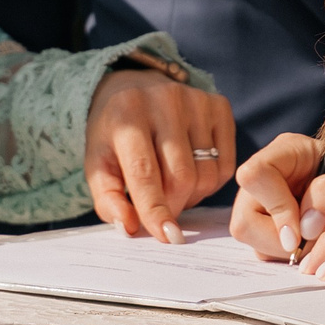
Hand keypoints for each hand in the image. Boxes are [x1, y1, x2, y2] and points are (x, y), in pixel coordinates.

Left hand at [86, 69, 236, 242]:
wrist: (135, 88)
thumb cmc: (115, 135)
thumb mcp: (98, 164)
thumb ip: (108, 199)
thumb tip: (129, 227)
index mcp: (126, 113)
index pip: (144, 170)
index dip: (155, 209)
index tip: (166, 237)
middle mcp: (163, 100)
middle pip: (181, 176)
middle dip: (173, 206)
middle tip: (162, 210)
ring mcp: (195, 99)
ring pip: (207, 174)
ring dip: (192, 196)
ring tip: (173, 188)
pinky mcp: (218, 105)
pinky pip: (226, 164)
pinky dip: (211, 182)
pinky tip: (193, 173)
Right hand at [231, 134, 324, 260]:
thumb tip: (305, 226)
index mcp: (288, 150)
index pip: (256, 175)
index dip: (275, 209)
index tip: (303, 235)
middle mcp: (269, 174)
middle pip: (244, 216)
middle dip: (277, 239)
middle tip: (313, 243)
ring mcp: (264, 201)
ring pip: (250, 236)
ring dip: (284, 250)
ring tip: (318, 241)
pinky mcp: (268, 225)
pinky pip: (262, 249)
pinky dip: (286, 256)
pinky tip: (312, 246)